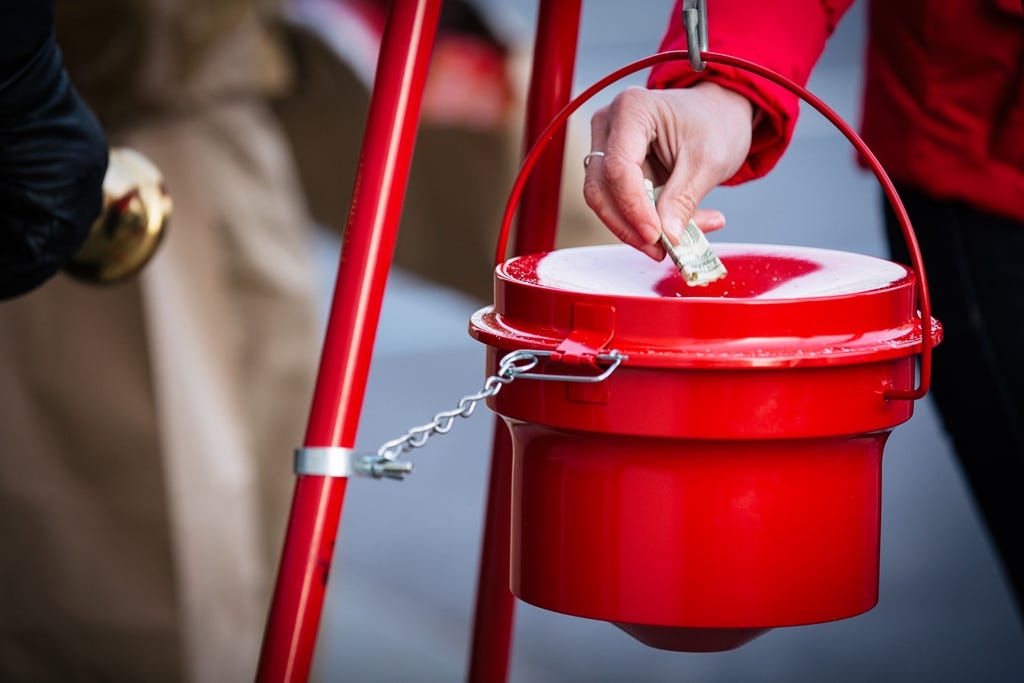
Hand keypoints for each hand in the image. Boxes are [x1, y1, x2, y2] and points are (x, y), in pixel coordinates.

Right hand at [583, 81, 753, 259]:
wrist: (718, 113)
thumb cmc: (715, 122)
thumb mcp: (708, 160)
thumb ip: (683, 199)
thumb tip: (667, 236)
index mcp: (632, 110)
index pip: (618, 168)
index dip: (633, 208)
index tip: (655, 236)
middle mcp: (609, 126)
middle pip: (600, 188)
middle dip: (628, 225)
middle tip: (659, 249)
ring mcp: (607, 147)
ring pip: (605, 202)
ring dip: (636, 229)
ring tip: (677, 240)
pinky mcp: (613, 170)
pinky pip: (618, 205)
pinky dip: (645, 223)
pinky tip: (676, 229)